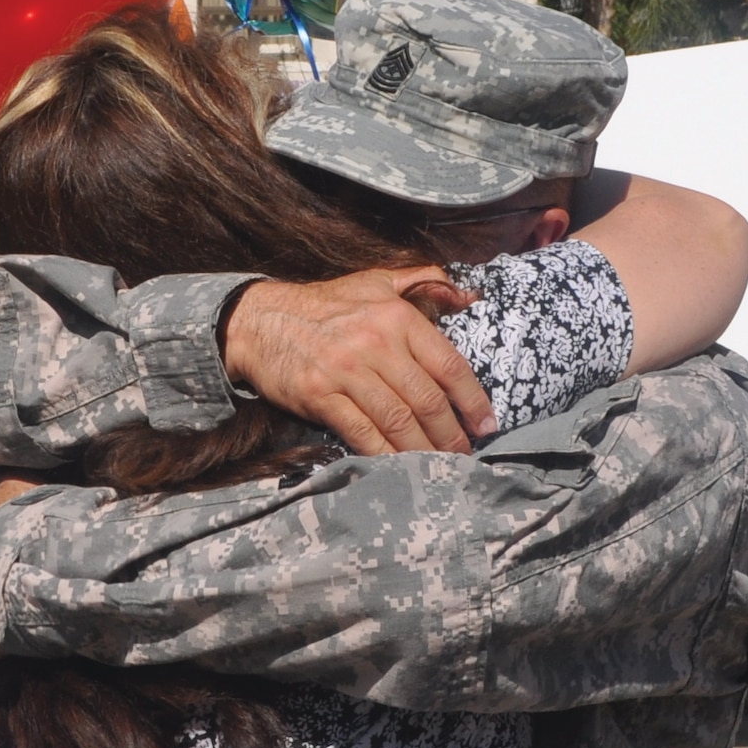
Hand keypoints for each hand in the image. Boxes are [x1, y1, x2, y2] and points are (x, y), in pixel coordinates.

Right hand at [219, 268, 495, 454]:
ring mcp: (346, 371)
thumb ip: (425, 282)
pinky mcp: (320, 396)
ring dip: (424, 449)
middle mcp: (375, 343)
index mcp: (396, 316)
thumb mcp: (376, 280)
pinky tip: (401, 467)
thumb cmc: (327, 305)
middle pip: (427, 400)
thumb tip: (471, 296)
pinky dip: (386, 454)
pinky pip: (363, 433)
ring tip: (441, 466)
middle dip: (452, 434)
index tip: (487, 424)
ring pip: (399, 420)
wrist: (261, 321)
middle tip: (466, 454)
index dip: (473, 400)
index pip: (448, 365)